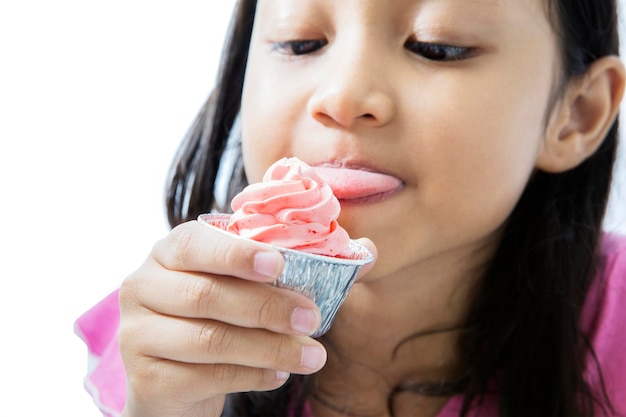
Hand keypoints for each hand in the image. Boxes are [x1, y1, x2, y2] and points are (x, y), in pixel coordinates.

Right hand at [118, 220, 327, 416]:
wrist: (177, 379)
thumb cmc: (222, 319)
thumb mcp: (253, 286)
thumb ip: (305, 266)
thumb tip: (368, 251)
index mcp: (169, 253)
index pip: (195, 243)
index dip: (237, 254)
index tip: (280, 265)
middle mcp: (144, 287)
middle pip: (207, 295)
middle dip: (267, 307)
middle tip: (314, 317)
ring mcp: (137, 335)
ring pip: (210, 340)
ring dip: (270, 348)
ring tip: (313, 356)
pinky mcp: (145, 379)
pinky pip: (205, 377)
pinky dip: (251, 376)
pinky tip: (278, 375)